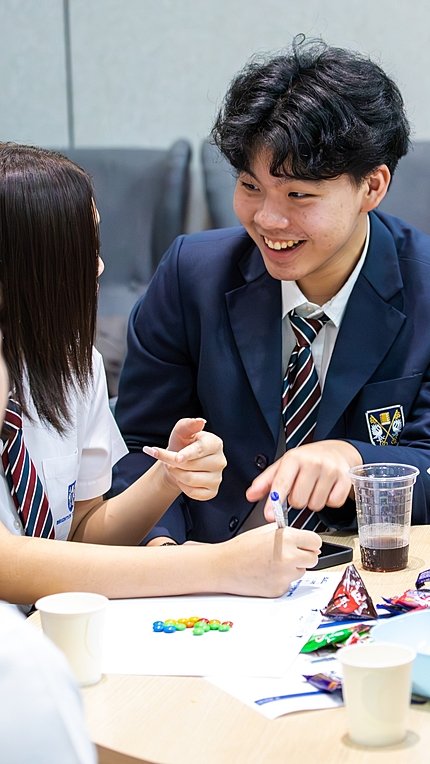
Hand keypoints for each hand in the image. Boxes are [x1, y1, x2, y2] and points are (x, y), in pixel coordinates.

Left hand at [143, 418, 225, 499]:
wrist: (179, 463)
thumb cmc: (182, 445)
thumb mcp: (181, 432)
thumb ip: (187, 425)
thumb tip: (200, 421)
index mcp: (215, 443)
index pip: (201, 449)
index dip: (187, 454)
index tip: (176, 458)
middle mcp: (220, 461)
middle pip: (191, 465)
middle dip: (173, 463)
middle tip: (165, 459)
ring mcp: (218, 477)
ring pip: (190, 479)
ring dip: (176, 474)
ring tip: (174, 468)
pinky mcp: (213, 491)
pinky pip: (193, 493)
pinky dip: (182, 486)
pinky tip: (182, 479)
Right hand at [218, 524, 321, 596]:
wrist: (223, 567)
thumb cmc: (241, 548)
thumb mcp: (265, 531)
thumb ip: (287, 533)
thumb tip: (304, 538)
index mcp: (287, 539)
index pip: (316, 541)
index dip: (310, 542)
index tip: (306, 543)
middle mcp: (289, 557)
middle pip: (313, 558)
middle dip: (305, 555)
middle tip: (292, 553)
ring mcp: (285, 575)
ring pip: (302, 571)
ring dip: (293, 567)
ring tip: (273, 562)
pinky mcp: (280, 589)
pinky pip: (289, 583)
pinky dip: (282, 578)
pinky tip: (267, 573)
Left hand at [246, 440, 361, 521]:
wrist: (337, 450)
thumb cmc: (307, 460)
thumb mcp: (284, 465)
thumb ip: (266, 481)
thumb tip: (250, 495)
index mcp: (294, 458)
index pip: (281, 483)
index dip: (274, 502)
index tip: (269, 515)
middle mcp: (313, 462)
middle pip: (298, 501)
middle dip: (297, 500)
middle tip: (301, 489)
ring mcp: (331, 470)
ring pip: (315, 505)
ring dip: (313, 501)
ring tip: (314, 488)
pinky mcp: (345, 479)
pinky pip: (333, 503)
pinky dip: (329, 501)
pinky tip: (327, 490)